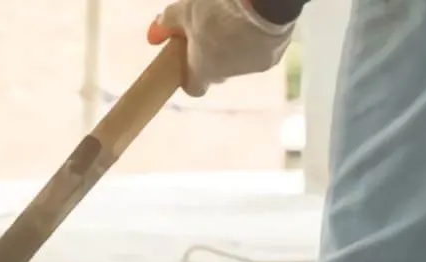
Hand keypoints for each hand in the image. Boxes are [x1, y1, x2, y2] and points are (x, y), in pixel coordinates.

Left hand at [148, 0, 296, 97]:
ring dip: (235, 47)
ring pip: (239, 62)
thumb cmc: (220, 10)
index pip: (193, 88)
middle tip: (211, 30)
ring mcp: (252, 67)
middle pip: (217, 73)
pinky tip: (254, 20)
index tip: (187, 61)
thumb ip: (168, 23)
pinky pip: (259, 52)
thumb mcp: (186, 10)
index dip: (189, 76)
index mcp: (203, 68)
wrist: (264, 5)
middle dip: (212, 56)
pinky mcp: (273, 57)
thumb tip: (152, 35)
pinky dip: (255, 40)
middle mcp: (228, 74)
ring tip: (235, 20)